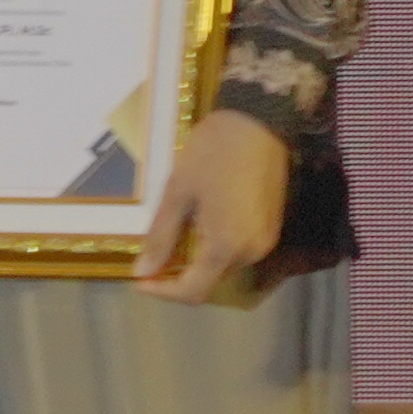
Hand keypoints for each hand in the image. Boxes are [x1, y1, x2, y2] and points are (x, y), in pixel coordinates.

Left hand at [133, 109, 297, 303]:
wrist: (257, 121)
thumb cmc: (211, 153)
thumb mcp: (177, 193)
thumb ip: (160, 237)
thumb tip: (142, 272)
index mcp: (224, 247)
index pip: (192, 291)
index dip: (163, 292)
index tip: (140, 279)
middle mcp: (250, 253)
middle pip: (210, 282)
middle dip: (179, 275)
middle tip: (154, 254)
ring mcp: (265, 242)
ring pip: (224, 267)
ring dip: (198, 261)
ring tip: (177, 235)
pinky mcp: (272, 229)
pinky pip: (239, 251)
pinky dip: (216, 248)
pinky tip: (201, 224)